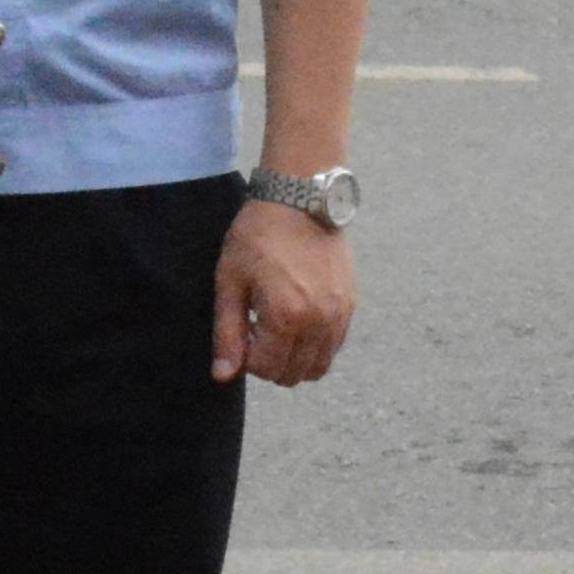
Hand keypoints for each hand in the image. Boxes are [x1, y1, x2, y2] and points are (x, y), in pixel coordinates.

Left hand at [213, 201, 353, 386]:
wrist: (301, 197)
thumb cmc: (258, 235)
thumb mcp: (230, 281)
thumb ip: (227, 333)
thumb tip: (223, 376)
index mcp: (286, 317)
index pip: (266, 369)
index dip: (247, 359)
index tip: (241, 332)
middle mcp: (318, 322)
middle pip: (293, 375)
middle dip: (269, 363)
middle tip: (257, 330)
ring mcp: (339, 315)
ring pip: (318, 367)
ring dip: (294, 359)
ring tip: (277, 327)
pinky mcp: (350, 305)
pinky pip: (334, 347)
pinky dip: (314, 347)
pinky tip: (297, 319)